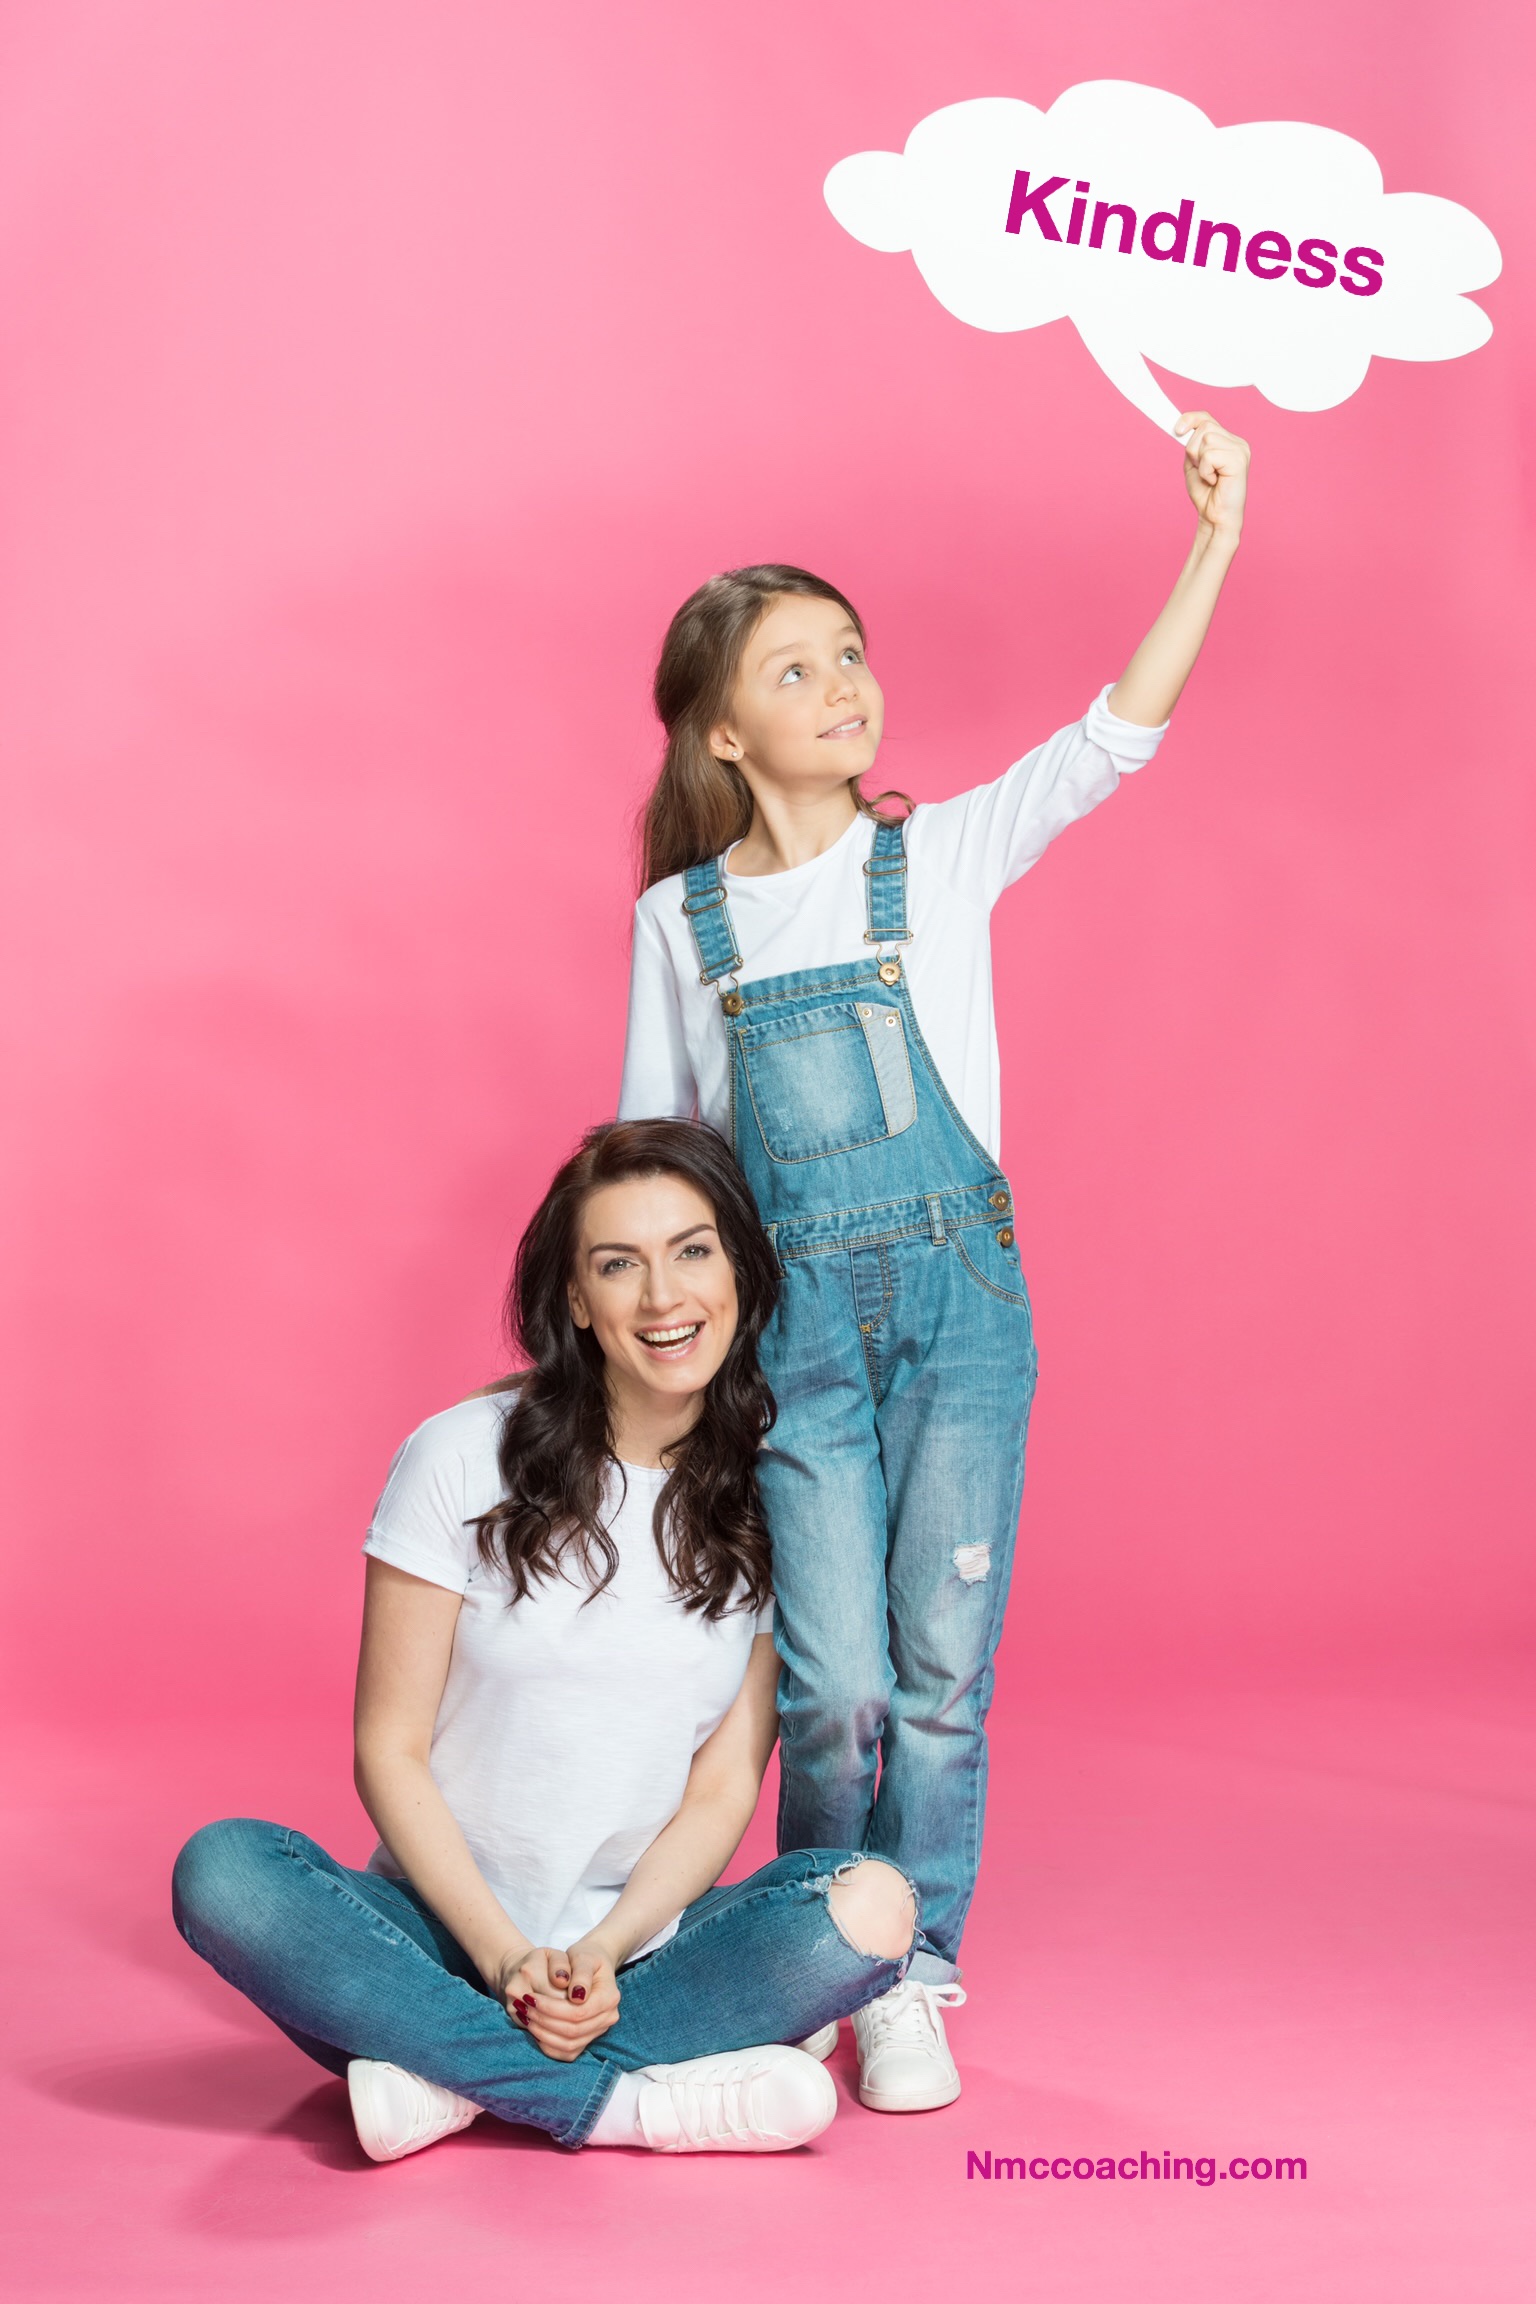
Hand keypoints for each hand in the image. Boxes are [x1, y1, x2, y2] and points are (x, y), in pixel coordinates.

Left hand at [497, 1938, 621, 2061]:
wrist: (592, 1965)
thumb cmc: (586, 1957)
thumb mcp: (583, 1956)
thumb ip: (581, 1973)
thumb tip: (577, 1996)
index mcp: (609, 1998)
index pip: (578, 2012)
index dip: (551, 2008)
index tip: (530, 1997)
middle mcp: (608, 2017)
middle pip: (573, 2031)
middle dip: (544, 2020)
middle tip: (524, 2006)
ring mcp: (599, 2030)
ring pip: (570, 2045)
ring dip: (544, 2034)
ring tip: (527, 2016)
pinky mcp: (588, 2038)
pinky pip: (568, 2052)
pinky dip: (549, 2045)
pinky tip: (535, 2030)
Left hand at [1174, 411, 1248, 545]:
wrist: (1215, 518)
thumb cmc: (1206, 494)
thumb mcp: (1194, 465)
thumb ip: (1190, 446)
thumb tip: (1180, 427)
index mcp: (1228, 441)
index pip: (1207, 418)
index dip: (1190, 419)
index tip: (1177, 429)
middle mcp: (1237, 442)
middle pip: (1205, 427)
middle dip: (1193, 450)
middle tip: (1202, 470)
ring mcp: (1240, 449)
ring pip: (1206, 439)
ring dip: (1200, 461)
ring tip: (1210, 477)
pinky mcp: (1239, 460)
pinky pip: (1210, 454)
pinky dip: (1206, 470)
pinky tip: (1214, 481)